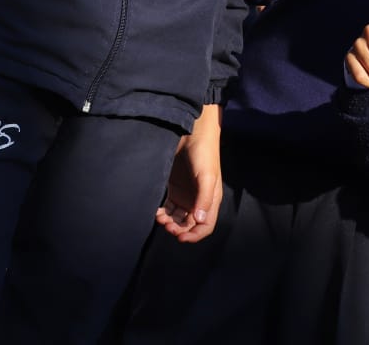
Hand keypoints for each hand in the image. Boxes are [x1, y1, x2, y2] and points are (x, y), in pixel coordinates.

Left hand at [156, 105, 222, 242]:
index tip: (180, 237)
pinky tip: (157, 211)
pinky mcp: (175, 187)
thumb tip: (200, 220)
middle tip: (167, 226)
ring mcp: (186, 194)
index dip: (194, 235)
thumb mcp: (207, 176)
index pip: (205, 226)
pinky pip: (169, 207)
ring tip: (160, 218)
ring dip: (170, 222)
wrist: (192, 131)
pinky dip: (163, 212)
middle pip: (189, 224)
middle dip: (179, 229)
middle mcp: (199, 199)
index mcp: (211, 200)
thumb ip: (204, 198)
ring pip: (178, 217)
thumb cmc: (204, 153)